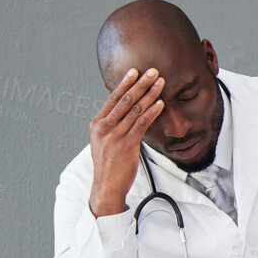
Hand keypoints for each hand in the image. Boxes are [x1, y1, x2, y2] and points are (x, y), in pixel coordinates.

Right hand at [87, 68, 165, 217]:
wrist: (106, 186)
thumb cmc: (109, 164)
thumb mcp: (105, 141)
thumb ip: (113, 126)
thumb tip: (126, 113)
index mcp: (97, 123)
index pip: (112, 99)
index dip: (125, 84)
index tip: (134, 71)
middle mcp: (103, 126)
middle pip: (124, 100)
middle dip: (140, 84)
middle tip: (152, 71)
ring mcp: (114, 135)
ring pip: (134, 110)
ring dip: (150, 95)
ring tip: (160, 83)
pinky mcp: (126, 144)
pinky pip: (141, 124)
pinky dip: (152, 112)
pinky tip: (160, 104)